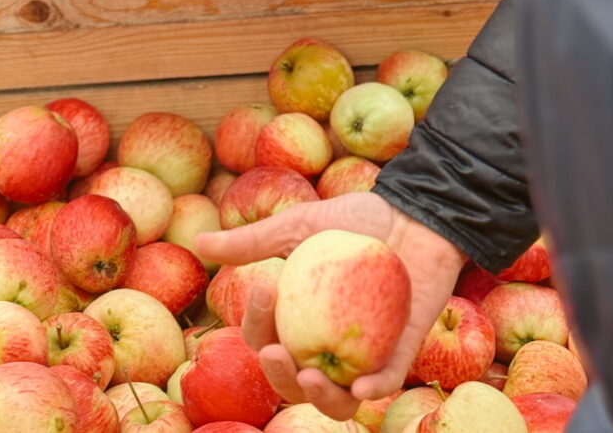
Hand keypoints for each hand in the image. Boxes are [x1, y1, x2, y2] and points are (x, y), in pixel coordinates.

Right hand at [195, 192, 466, 420]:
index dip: (257, 325)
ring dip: (320, 399)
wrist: (413, 213)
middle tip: (278, 354)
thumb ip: (252, 241)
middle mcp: (327, 344)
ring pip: (339, 399)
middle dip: (279, 378)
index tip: (265, 289)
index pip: (267, 339)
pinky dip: (374, 389)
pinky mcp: (402, 351)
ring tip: (310, 380)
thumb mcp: (298, 227)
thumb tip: (199, 240)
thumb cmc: (355, 219)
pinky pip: (388, 381)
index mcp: (298, 321)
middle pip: (294, 382)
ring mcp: (365, 353)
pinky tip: (362, 385)